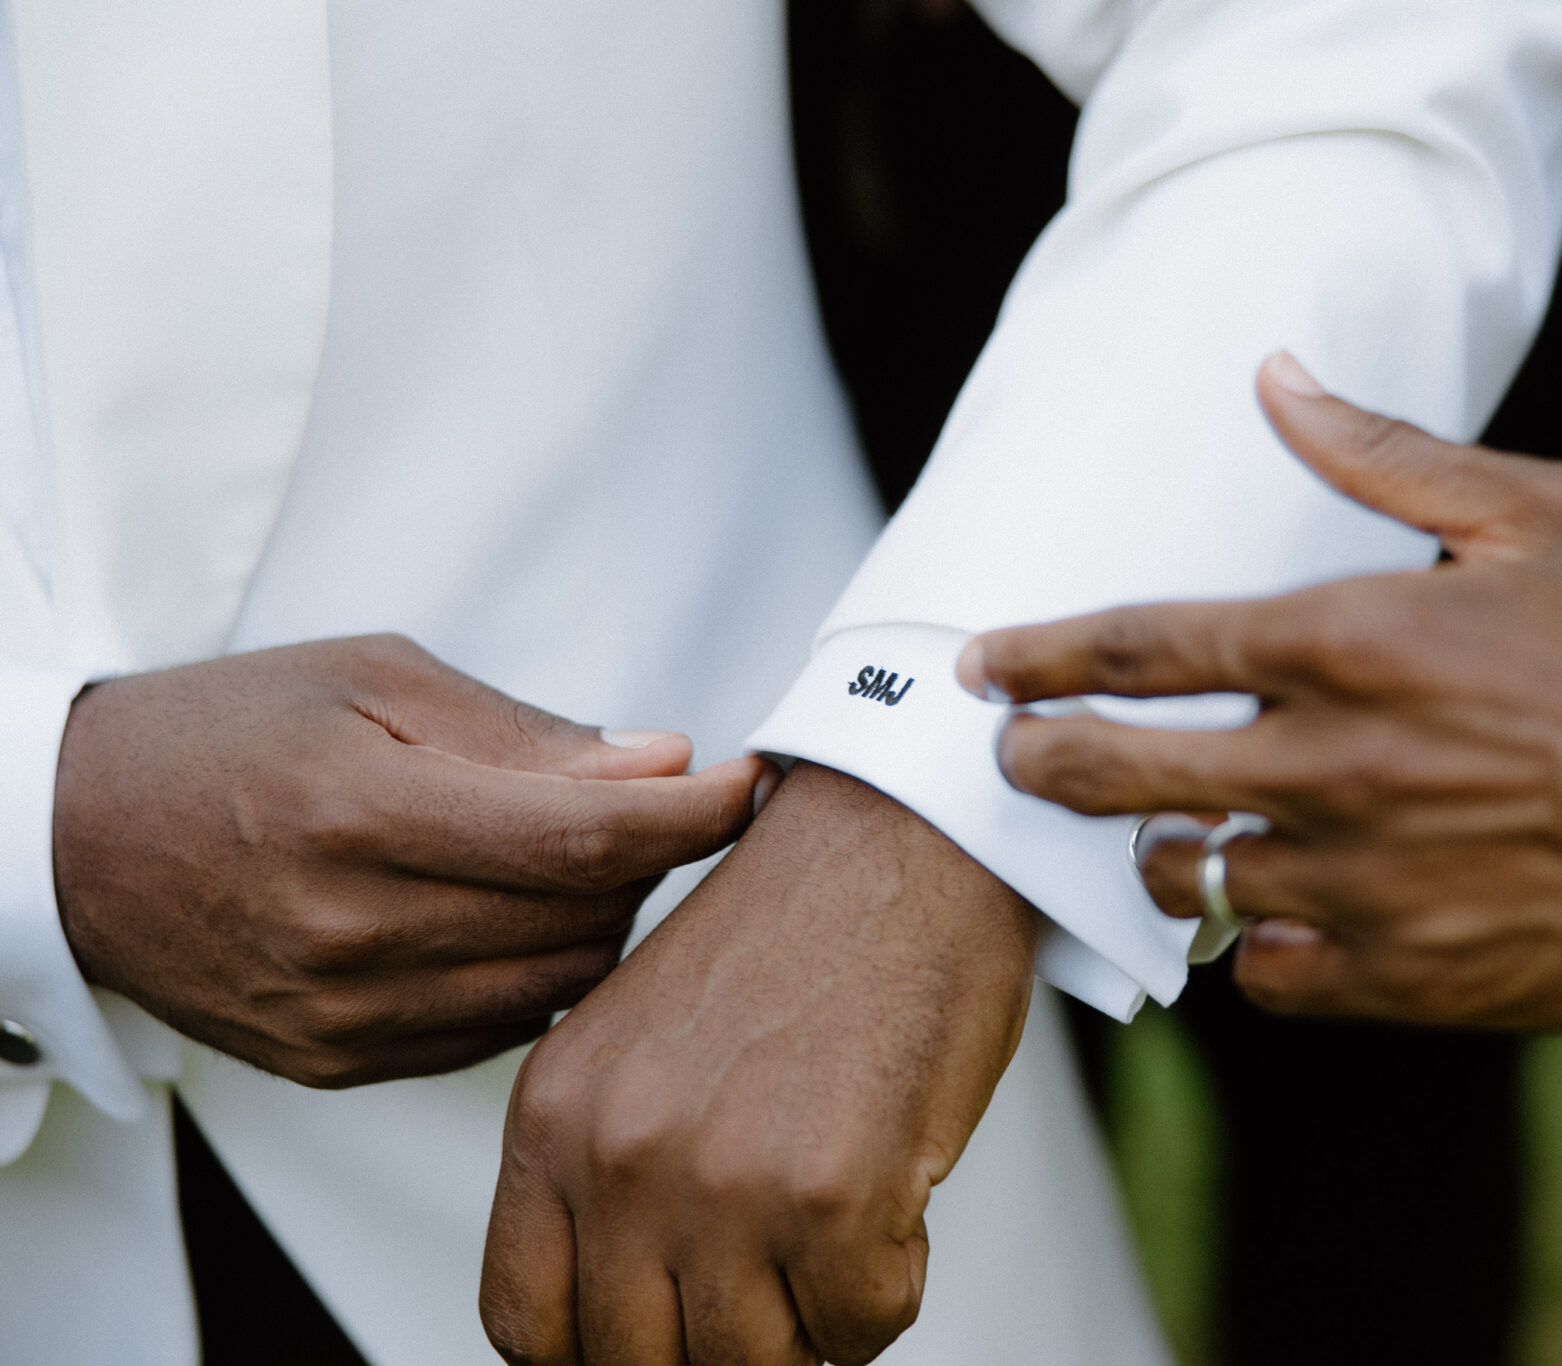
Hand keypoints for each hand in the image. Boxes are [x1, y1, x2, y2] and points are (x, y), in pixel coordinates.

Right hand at [53, 634, 767, 1087]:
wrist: (77, 838)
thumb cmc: (232, 731)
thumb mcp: (375, 679)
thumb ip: (527, 733)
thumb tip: (665, 763)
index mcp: (362, 811)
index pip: (585, 838)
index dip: (695, 815)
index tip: (751, 784)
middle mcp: (352, 929)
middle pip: (585, 916)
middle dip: (651, 856)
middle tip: (650, 802)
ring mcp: (343, 1014)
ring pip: (560, 985)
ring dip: (601, 918)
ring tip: (574, 854)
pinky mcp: (338, 1064)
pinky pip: (502, 1029)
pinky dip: (538, 971)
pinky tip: (516, 915)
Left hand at [480, 762, 1035, 1365]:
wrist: (901, 835)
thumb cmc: (797, 936)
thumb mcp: (643, 1042)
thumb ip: (611, 1165)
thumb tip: (631, 1308)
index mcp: (554, 1112)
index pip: (526, 1325)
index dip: (602, 1349)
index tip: (669, 1327)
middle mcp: (618, 1154)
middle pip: (638, 1362)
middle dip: (721, 1342)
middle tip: (780, 1282)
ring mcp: (720, 1180)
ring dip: (811, 1321)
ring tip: (842, 1226)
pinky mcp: (830, 1194)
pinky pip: (860, 1330)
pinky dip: (890, 1288)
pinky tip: (895, 1199)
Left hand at [959, 355, 1561, 1028]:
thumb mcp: (1541, 510)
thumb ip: (1383, 453)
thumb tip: (1275, 377)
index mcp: (1350, 640)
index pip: (1139, 647)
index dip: (1039, 655)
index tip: (985, 669)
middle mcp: (1333, 767)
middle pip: (1121, 776)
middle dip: (1042, 767)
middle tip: (1014, 763)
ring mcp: (1366, 882)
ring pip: (1193, 881)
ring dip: (1168, 855)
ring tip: (1180, 837)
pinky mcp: (1412, 975)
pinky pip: (1276, 973)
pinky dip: (1263, 944)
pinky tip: (1283, 917)